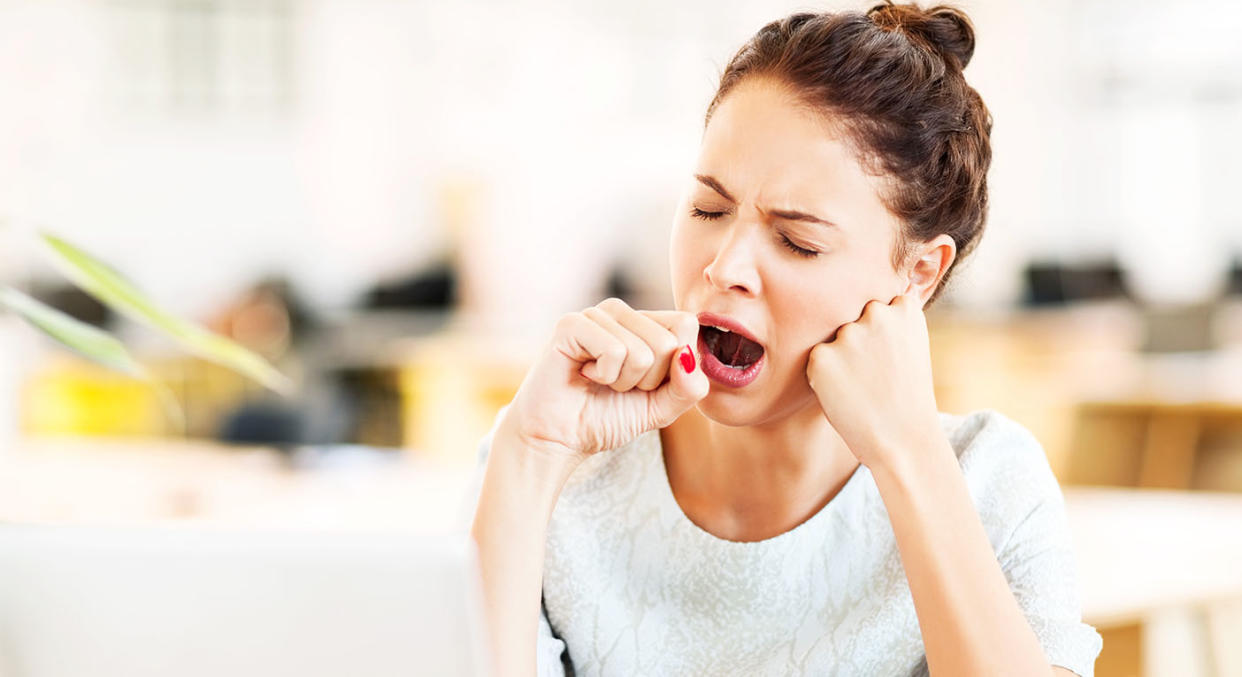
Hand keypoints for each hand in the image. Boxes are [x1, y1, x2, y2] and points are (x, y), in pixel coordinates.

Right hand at [502, 297, 709, 465]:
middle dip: (648, 381)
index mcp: (645, 323)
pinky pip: (615, 351)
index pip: (686, 325)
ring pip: (642, 351)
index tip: (645, 384)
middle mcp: (622, 312)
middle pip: (668, 342)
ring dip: (623, 382)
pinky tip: (584, 375)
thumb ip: (688, 388)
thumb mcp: (661, 408)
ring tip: (598, 381)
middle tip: (616, 386)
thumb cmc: (606, 418)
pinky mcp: (572, 324)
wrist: (559, 439)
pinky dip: (604, 376)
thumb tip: (688, 356)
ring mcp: (596, 314)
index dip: (673, 368)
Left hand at [806, 290, 941, 470]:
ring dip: (838, 358)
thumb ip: (891, 321)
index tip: (889, 356)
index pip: (878, 304)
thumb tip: (861, 305)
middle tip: (873, 375)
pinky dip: (823, 376)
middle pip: (851, 318)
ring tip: (861, 386)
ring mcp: (848, 334)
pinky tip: (846, 394)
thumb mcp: (911, 346)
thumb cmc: (906, 395)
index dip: (879, 333)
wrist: (903, 439)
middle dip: (856, 341)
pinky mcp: (822, 356)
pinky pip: (816, 360)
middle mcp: (876, 313)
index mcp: (904, 308)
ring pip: (833, 339)